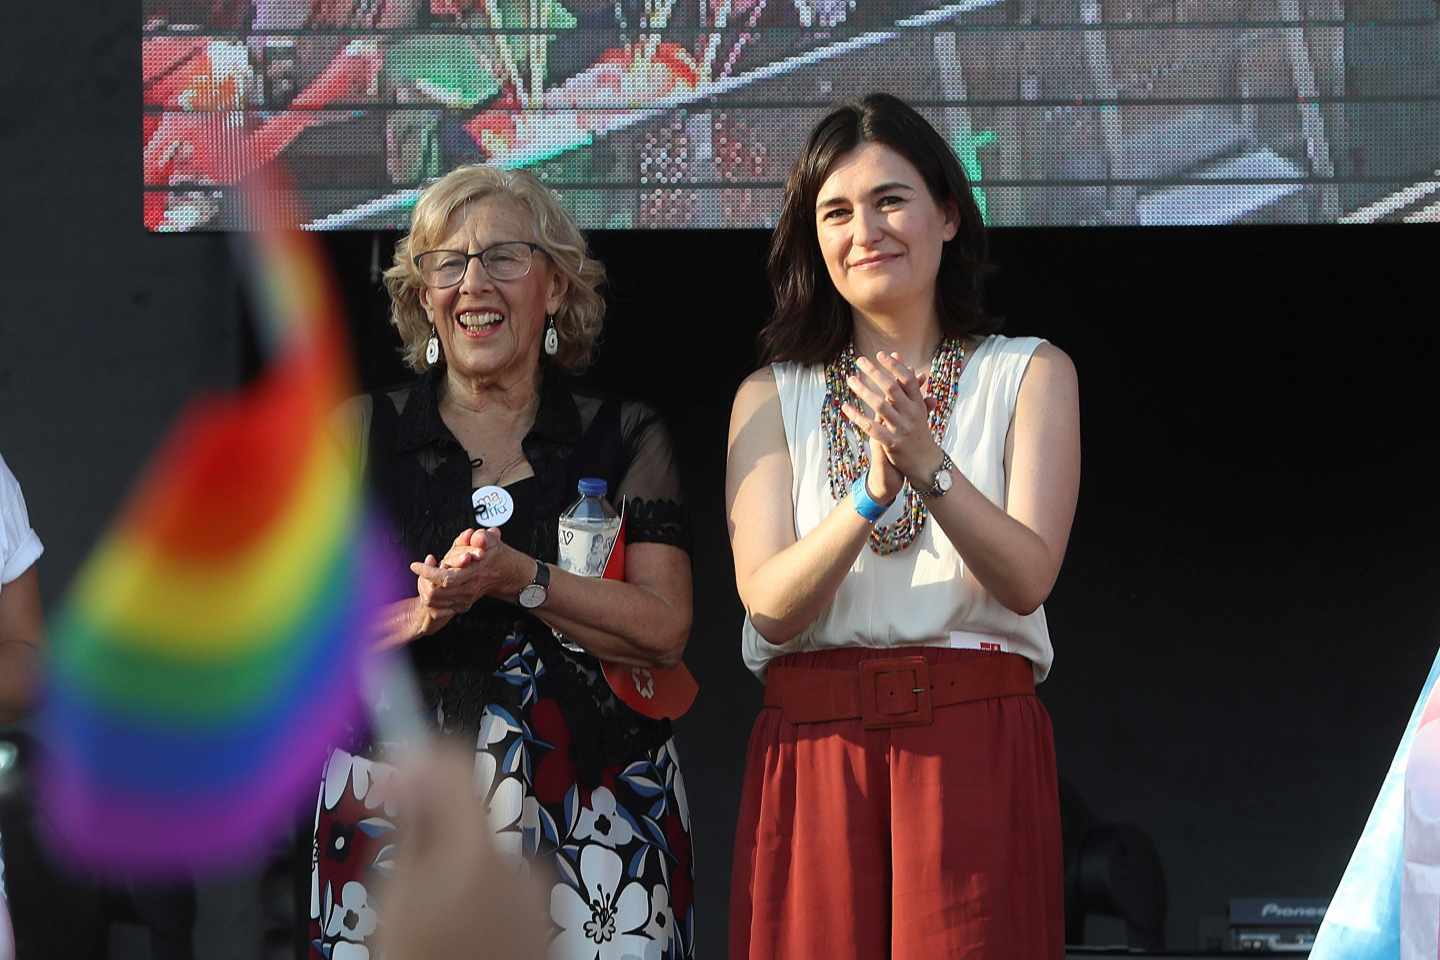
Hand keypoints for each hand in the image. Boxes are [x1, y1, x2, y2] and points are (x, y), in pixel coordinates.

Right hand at [377, 745, 548, 959]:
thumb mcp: (396, 900)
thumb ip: (410, 827)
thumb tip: (410, 771)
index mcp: (478, 849)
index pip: (454, 762)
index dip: (419, 753)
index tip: (393, 766)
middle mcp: (519, 862)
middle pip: (469, 814)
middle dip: (434, 829)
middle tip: (398, 871)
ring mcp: (538, 894)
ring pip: (484, 855)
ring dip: (455, 871)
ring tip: (426, 921)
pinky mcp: (545, 922)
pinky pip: (505, 890)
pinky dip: (479, 901)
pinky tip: (457, 936)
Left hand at [406, 529, 498, 630]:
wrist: (507, 573)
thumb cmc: (495, 554)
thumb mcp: (491, 540)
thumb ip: (483, 537)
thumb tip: (477, 536)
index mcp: (474, 573)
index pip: (446, 578)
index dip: (427, 572)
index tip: (415, 565)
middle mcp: (469, 589)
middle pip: (436, 593)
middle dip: (423, 581)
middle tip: (420, 569)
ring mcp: (466, 598)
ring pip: (435, 602)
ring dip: (425, 589)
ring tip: (426, 576)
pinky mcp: (463, 604)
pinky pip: (440, 607)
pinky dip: (432, 598)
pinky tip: (433, 585)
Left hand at [841, 352, 941, 491]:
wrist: (926, 462)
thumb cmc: (918, 431)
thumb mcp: (917, 407)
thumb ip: (908, 384)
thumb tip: (898, 356)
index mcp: (918, 404)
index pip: (907, 380)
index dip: (894, 365)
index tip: (880, 354)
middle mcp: (912, 414)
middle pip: (892, 389)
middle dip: (874, 372)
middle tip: (859, 360)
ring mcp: (902, 429)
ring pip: (880, 406)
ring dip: (863, 390)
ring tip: (850, 379)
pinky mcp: (892, 443)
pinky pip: (871, 427)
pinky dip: (857, 416)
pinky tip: (846, 407)